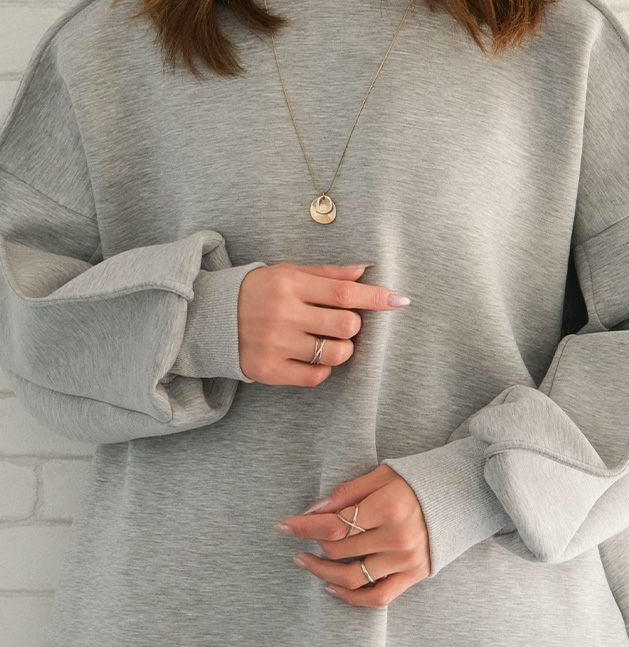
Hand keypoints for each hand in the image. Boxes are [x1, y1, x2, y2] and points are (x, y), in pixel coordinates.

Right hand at [237, 262, 409, 385]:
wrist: (211, 319)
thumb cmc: (259, 292)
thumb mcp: (289, 273)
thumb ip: (328, 273)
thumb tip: (366, 270)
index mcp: (289, 284)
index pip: (344, 292)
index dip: (376, 298)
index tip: (400, 301)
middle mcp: (282, 313)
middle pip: (346, 325)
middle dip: (353, 326)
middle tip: (340, 323)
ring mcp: (275, 344)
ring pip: (336, 354)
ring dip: (342, 349)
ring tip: (327, 342)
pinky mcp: (269, 370)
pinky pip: (316, 376)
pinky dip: (322, 368)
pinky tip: (311, 357)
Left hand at [274, 464, 430, 606]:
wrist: (458, 496)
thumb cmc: (415, 482)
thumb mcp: (381, 475)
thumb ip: (347, 492)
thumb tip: (312, 510)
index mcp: (388, 507)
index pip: (334, 525)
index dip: (304, 527)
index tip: (283, 526)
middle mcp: (397, 537)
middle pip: (339, 551)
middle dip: (311, 546)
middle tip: (298, 541)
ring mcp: (406, 560)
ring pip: (352, 577)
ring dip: (322, 572)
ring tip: (306, 562)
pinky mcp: (415, 575)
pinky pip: (378, 596)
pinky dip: (351, 597)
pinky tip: (332, 587)